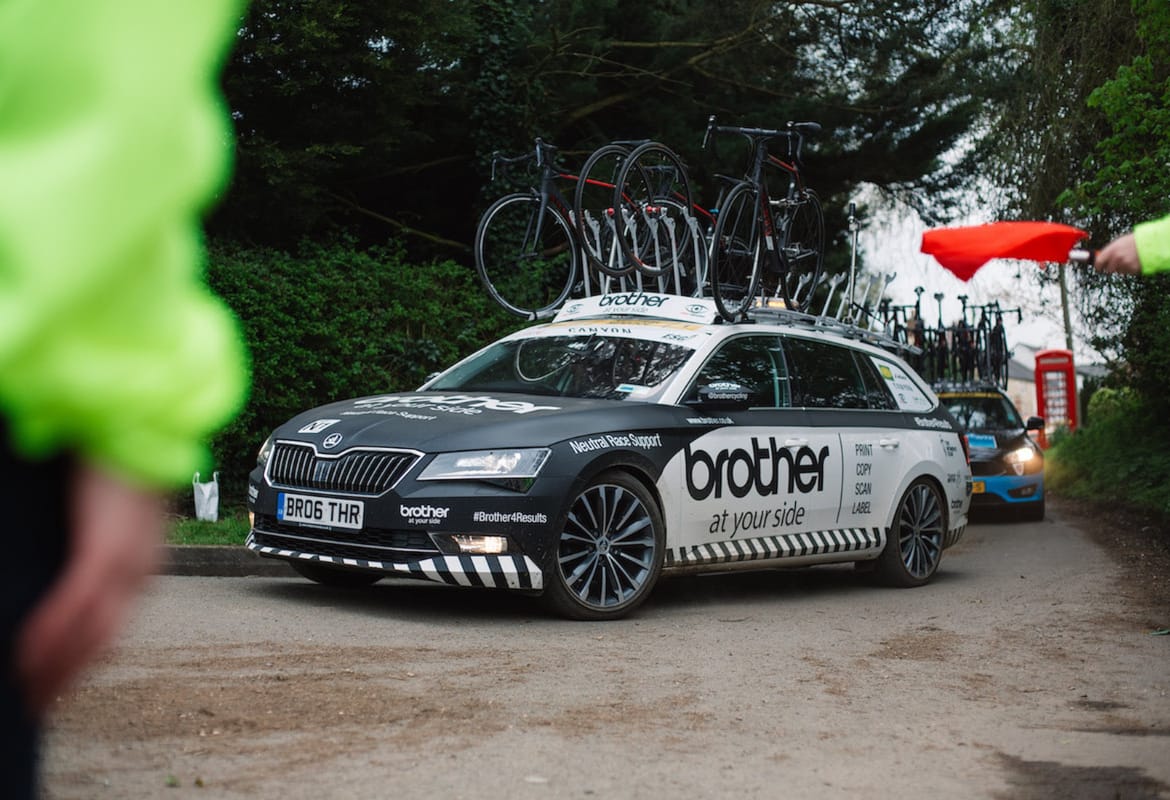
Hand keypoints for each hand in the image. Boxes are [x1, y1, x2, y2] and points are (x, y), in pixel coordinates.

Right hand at [15, 463, 163, 715]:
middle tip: (38, 704)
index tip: (59, 686)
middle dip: (67, 677)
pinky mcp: (104, 550)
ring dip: (54, 668)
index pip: (112, 628)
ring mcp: (125, 563)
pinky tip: (25, 658)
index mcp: (141, 565)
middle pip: (102, 642)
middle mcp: (139, 572)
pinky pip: (74, 608)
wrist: (134, 423)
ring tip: (28, 693)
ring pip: (89, 635)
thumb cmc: (114, 460)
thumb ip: (93, 540)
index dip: (83, 661)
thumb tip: (71, 562)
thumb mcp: (105, 511)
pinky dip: (48, 637)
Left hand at [1094, 232, 1141, 274]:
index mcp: (1112, 250)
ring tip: (1129, 259)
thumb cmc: (1133, 241)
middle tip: (1116, 264)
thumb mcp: (1118, 243)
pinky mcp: (1133, 269)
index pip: (1098, 262)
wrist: (1150, 243)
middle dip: (1111, 268)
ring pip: (1119, 271)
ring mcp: (1125, 264)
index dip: (1098, 266)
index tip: (1099, 268)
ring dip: (1122, 268)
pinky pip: (1128, 272)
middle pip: (1108, 269)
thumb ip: (1108, 251)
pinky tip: (1135, 261)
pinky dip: (1130, 269)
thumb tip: (1098, 257)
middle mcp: (1117, 258)